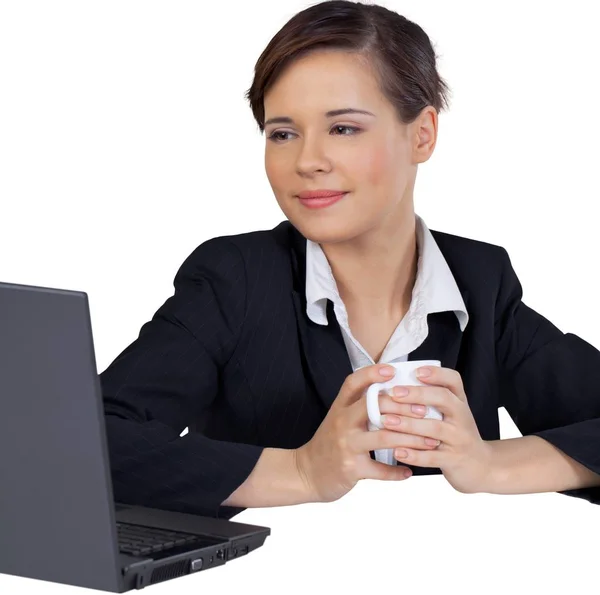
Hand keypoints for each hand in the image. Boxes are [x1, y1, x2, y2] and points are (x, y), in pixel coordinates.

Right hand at [295, 364, 443, 503]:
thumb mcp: (338, 419)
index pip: (353, 383)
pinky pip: (379, 470)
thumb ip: (359, 406)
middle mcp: (342, 422)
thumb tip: (392, 391)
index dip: (372, 373)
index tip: (393, 370)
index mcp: (340, 408)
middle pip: (374, 406)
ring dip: (411, 440)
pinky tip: (409, 472)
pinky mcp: (350, 468)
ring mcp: (346, 445)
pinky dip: (397, 472)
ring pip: (384, 438)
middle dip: (404, 408)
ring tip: (430, 442)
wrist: (306, 473)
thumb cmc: (329, 443)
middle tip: (426, 410)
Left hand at [383, 365, 493, 493]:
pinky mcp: (453, 460)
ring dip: (408, 424)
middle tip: (394, 393)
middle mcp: (462, 417)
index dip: (436, 374)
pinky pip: (432, 458)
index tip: (416, 372)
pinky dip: (414, 455)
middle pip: (443, 399)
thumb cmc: (455, 433)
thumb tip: (394, 384)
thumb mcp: (450, 413)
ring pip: (435, 428)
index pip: (453, 380)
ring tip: (385, 421)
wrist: (480, 466)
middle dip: (417, 394)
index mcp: (459, 401)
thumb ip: (431, 399)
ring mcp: (459, 439)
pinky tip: (397, 451)